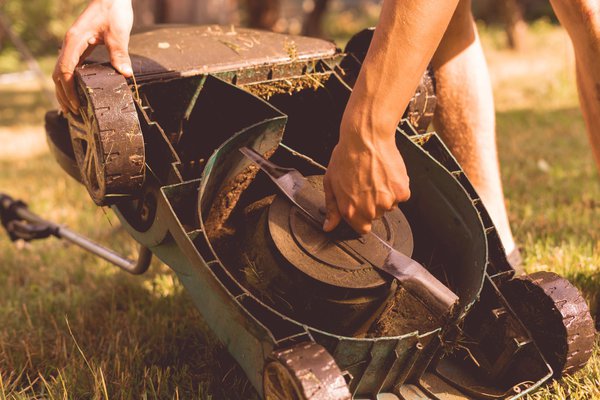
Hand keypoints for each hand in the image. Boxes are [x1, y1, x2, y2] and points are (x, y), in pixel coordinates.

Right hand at [53, 0, 133, 113]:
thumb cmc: (113, 11)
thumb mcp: (118, 32)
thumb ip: (119, 53)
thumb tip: (125, 74)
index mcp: (74, 41)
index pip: (65, 70)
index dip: (68, 90)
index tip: (76, 105)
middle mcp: (70, 44)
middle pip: (58, 74)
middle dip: (63, 95)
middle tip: (73, 114)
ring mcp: (73, 45)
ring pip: (61, 71)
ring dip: (64, 90)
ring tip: (72, 108)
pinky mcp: (80, 46)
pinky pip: (70, 66)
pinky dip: (70, 81)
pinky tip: (78, 91)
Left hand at [323, 118, 410, 233]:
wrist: (366, 138)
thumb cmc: (346, 157)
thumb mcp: (330, 183)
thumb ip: (332, 209)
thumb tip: (329, 227)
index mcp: (351, 211)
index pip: (362, 229)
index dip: (361, 217)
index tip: (360, 205)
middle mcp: (370, 210)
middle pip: (375, 216)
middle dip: (371, 204)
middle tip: (366, 184)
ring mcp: (387, 201)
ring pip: (388, 206)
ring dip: (384, 195)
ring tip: (376, 177)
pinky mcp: (401, 192)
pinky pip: (401, 196)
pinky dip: (396, 187)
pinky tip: (386, 174)